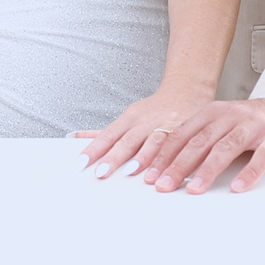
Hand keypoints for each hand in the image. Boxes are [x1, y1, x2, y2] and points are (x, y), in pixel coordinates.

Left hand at [74, 83, 216, 179]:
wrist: (188, 91)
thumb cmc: (155, 109)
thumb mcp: (130, 116)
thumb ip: (106, 133)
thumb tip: (76, 138)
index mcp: (131, 117)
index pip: (108, 135)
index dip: (94, 150)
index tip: (82, 164)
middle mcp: (147, 121)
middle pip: (128, 140)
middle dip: (115, 157)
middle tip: (102, 173)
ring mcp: (166, 126)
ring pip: (154, 142)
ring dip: (144, 158)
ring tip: (134, 173)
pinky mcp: (185, 134)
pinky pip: (178, 148)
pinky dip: (172, 160)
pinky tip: (166, 172)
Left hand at [148, 100, 264, 194]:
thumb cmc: (251, 125)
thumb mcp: (223, 125)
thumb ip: (200, 140)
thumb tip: (166, 166)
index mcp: (214, 113)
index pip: (183, 135)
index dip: (165, 155)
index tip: (149, 176)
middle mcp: (232, 115)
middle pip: (200, 142)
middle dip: (179, 165)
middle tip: (163, 186)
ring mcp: (255, 125)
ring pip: (227, 147)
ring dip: (208, 170)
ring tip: (194, 190)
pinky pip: (262, 156)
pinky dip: (249, 172)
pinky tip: (238, 188)